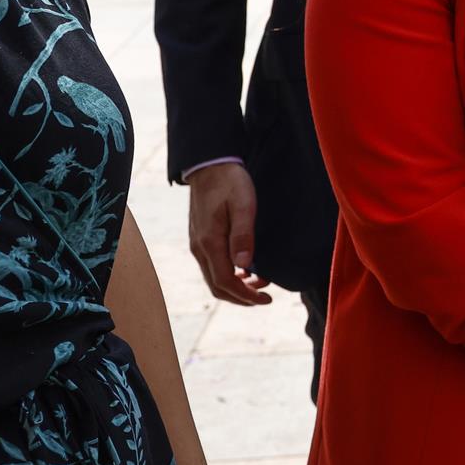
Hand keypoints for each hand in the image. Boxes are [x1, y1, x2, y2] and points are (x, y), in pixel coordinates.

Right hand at [187, 163, 271, 305]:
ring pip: (214, 278)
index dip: (246, 296)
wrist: (210, 165)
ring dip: (235, 288)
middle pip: (217, 287)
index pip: (225, 282)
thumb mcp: (243, 205)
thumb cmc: (229, 182)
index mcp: (209, 242)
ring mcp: (197, 244)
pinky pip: (212, 267)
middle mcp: (199, 248)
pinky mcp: (200, 239)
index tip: (266, 299)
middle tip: (264, 298)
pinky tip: (245, 270)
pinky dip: (228, 276)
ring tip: (259, 285)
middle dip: (241, 298)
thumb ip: (243, 235)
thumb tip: (244, 266)